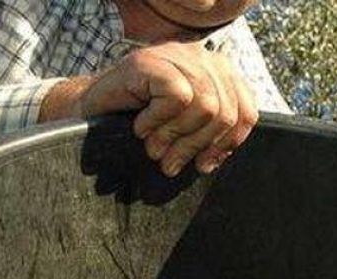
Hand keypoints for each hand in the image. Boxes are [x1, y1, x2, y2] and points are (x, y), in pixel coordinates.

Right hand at [40, 41, 258, 176]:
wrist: (90, 116)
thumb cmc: (138, 126)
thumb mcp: (184, 132)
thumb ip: (212, 133)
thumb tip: (226, 151)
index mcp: (217, 74)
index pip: (246, 111)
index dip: (229, 144)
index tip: (205, 165)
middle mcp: (201, 58)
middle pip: (225, 112)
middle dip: (197, 146)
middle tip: (170, 162)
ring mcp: (176, 55)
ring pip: (204, 105)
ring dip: (175, 136)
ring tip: (153, 146)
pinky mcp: (152, 59)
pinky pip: (176, 96)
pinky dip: (158, 120)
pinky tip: (140, 126)